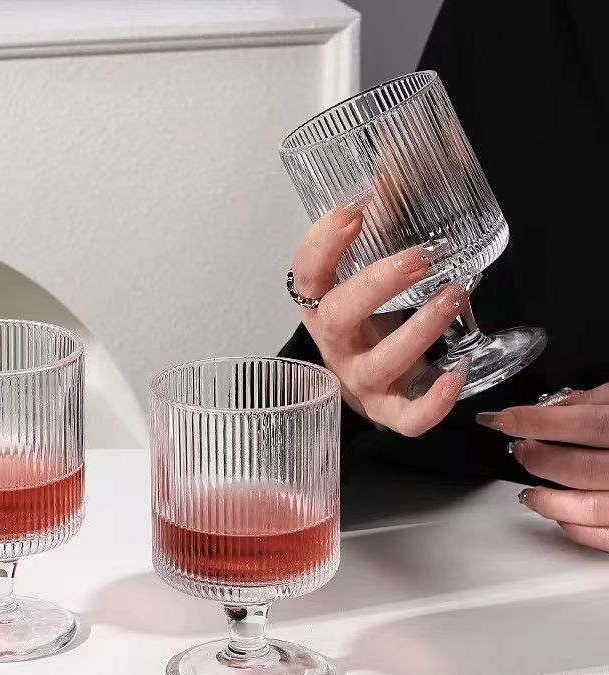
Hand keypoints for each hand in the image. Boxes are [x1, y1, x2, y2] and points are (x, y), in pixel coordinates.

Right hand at [290, 201, 470, 435]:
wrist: (368, 378)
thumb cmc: (368, 319)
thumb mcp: (365, 273)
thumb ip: (379, 226)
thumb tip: (395, 169)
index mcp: (320, 305)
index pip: (305, 273)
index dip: (323, 241)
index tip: (354, 208)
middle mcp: (333, 343)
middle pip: (337, 316)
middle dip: (379, 283)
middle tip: (422, 254)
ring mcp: (359, 380)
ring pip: (379, 364)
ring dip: (420, 329)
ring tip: (456, 292)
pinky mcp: (388, 409)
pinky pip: (406, 418)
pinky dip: (433, 402)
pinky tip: (458, 371)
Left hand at [476, 384, 608, 550]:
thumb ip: (593, 403)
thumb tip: (550, 407)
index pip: (583, 423)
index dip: (534, 422)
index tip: (498, 420)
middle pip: (578, 466)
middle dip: (537, 459)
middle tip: (520, 451)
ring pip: (588, 506)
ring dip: (548, 499)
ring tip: (529, 492)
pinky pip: (603, 536)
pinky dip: (574, 528)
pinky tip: (558, 516)